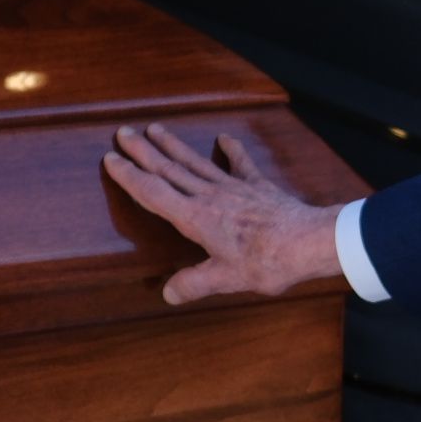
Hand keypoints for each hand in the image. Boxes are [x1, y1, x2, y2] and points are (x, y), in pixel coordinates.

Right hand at [100, 122, 346, 304]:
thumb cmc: (267, 262)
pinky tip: (223, 138)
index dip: (130, 177)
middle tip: (122, 133)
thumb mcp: (226, 279)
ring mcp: (234, 188)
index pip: (154, 193)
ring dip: (174, 146)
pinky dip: (231, 151)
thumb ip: (194, 283)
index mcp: (196, 218)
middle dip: (143, 152)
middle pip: (169, 170)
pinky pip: (240, 164)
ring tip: (155, 129)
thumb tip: (168, 292)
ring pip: (196, 162)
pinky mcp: (257, 187)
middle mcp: (210, 196)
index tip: (111, 160)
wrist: (308, 242)